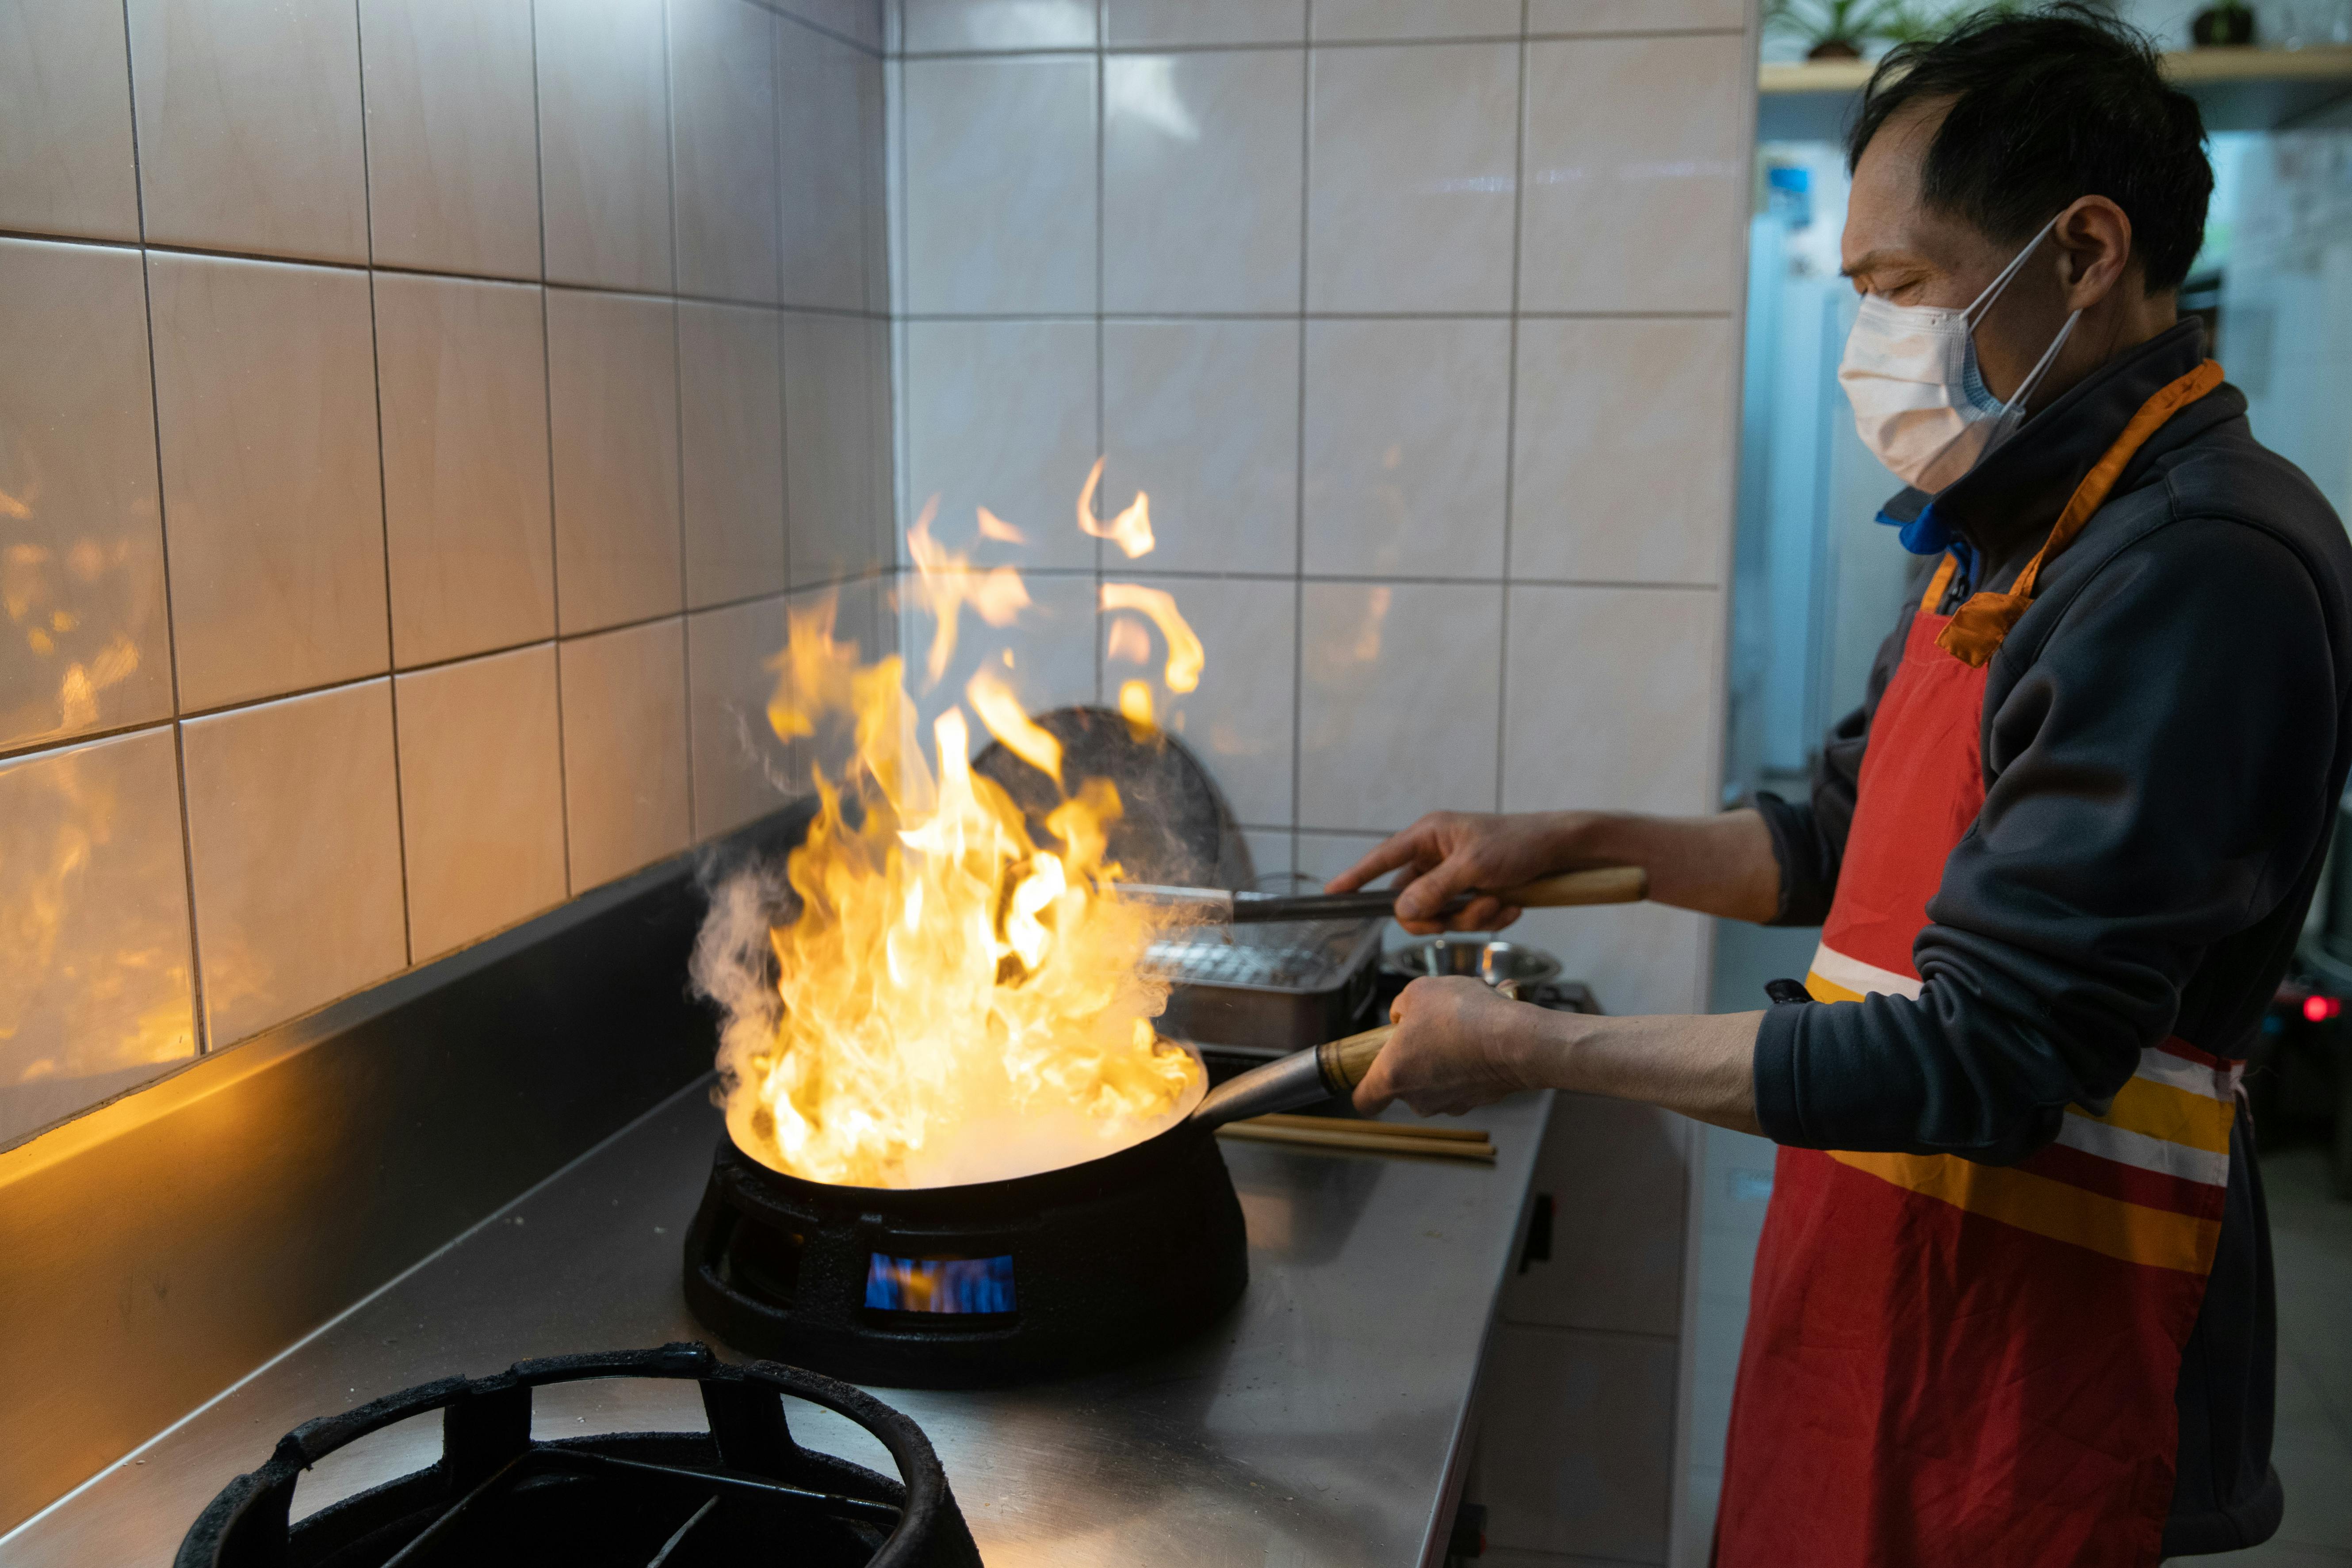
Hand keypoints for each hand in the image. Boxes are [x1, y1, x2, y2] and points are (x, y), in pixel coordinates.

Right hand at [1323, 811, 1581, 933]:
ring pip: (1442, 914)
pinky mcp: (1473, 891)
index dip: (1356, 876)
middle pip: (1412, 900)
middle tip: (1469, 911)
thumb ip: (1435, 889)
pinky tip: (1512, 905)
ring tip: (1500, 903)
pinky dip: (1489, 917)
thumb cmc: (1518, 844)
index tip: (1332, 892)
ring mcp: (1454, 875)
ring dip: (1473, 916)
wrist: (1561, 850)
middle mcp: (1436, 855)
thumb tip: (1400, 911)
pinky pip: (1466, 918)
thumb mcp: (1475, 867)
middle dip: (1443, 914)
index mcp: (1429, 836)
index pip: (1382, 858)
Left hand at [1352, 977, 1541, 1117]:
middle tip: (1430, 1029)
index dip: (1362, 1088)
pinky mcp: (1480, 1101)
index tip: (1369, 1073)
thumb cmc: (1460, 1015)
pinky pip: (1467, 1079)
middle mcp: (1419, 1099)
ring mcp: (1451, 1104)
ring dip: (1445, 1058)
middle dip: (1415, 1057)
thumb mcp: (1419, 992)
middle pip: (1406, 1083)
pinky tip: (1484, 1034)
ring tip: (1463, 1026)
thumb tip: (1403, 1017)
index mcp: (1392, 1075)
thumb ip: (1402, 1007)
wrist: (1515, 1039)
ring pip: (1439, 1081)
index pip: (1365, 1101)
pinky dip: (1472, 1062)